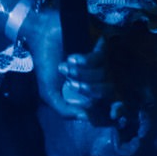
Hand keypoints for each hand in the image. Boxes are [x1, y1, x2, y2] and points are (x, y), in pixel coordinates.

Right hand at [20, 4, 107, 118]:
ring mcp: (101, 58)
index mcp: (89, 89)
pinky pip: (100, 57)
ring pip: (104, 74)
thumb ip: (64, 109)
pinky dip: (85, 61)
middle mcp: (98, 75)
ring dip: (82, 74)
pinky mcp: (99, 42)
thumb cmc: (45, 65)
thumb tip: (85, 118)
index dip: (117, 109)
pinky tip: (73, 58)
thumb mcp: (50, 93)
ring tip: (65, 68)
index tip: (114, 115)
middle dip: (90, 91)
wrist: (39, 38)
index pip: (110, 102)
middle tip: (71, 84)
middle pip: (109, 90)